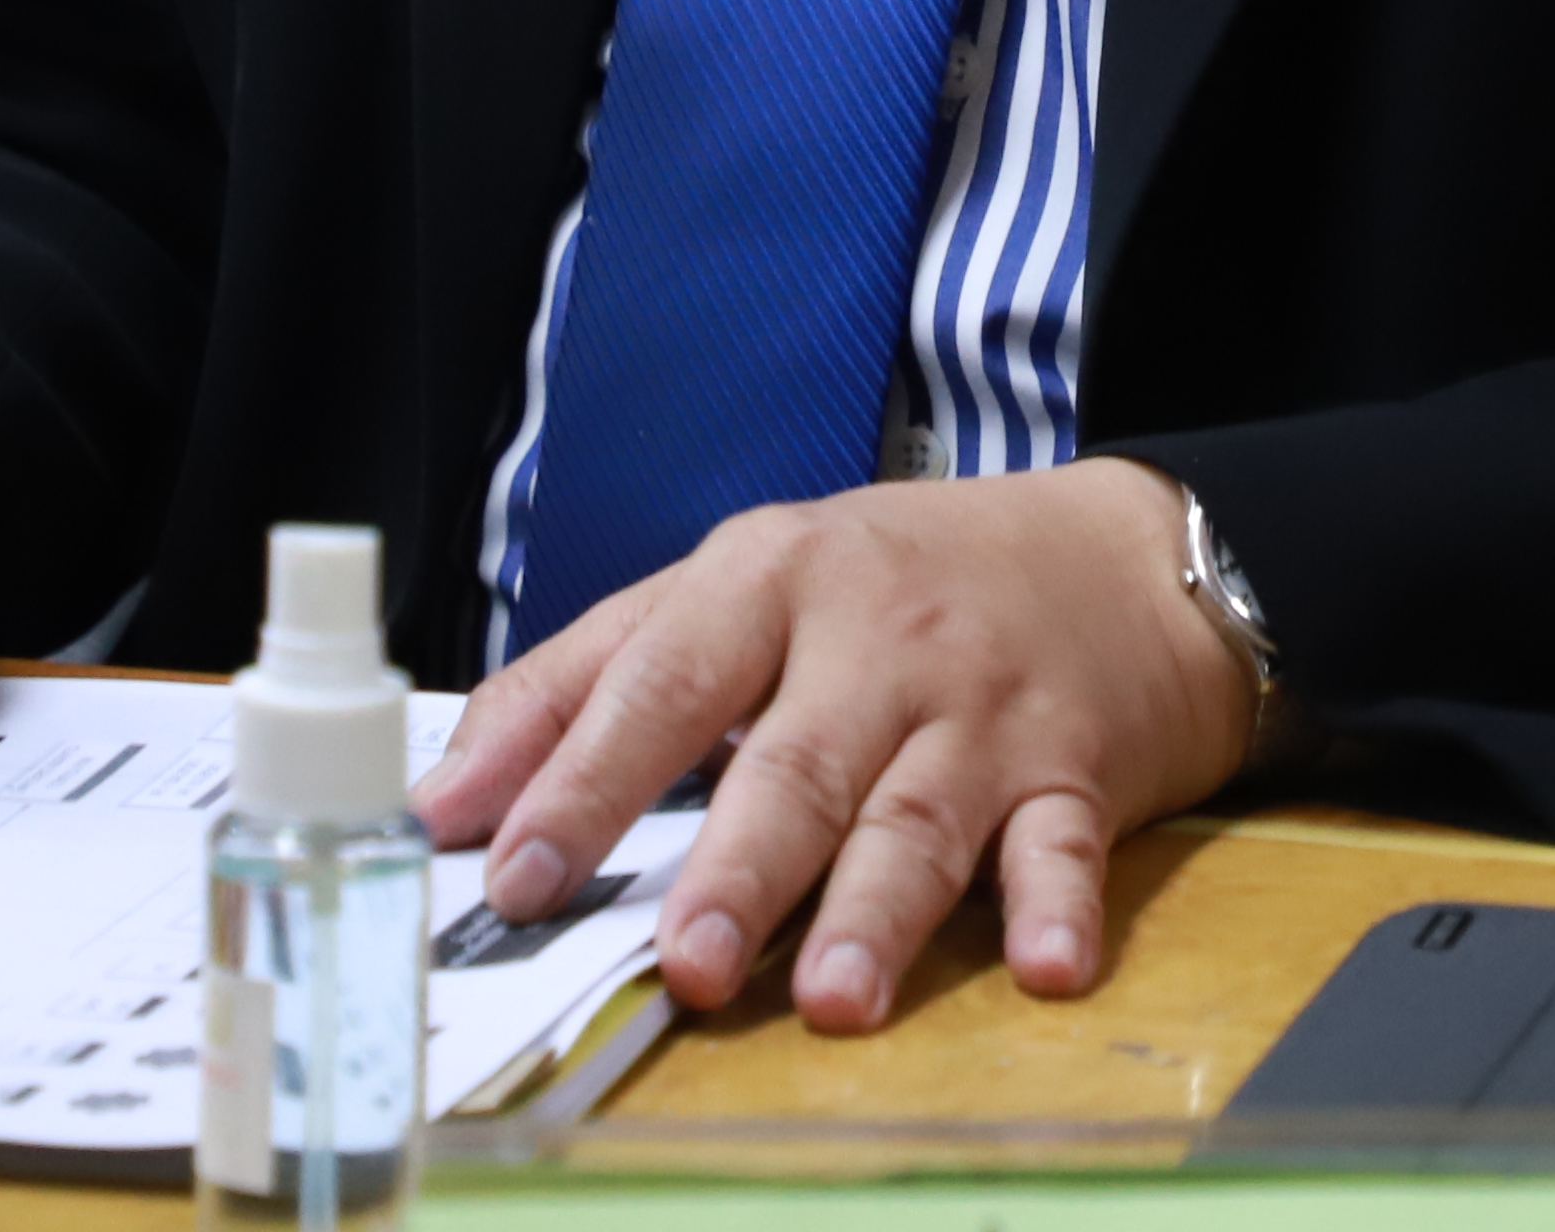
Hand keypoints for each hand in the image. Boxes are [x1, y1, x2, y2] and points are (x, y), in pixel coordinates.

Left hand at [417, 460, 1253, 1034]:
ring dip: (878, 911)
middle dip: (740, 870)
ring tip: (833, 997)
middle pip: (795, 765)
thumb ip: (581, 684)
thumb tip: (443, 799)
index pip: (659, 686)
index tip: (515, 878)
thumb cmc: (888, 586)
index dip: (583, 785)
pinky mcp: (1076, 766)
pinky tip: (1045, 965)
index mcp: (768, 582)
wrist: (1112, 556)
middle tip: (689, 961)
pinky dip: (1057, 907)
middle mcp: (874, 641)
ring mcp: (979, 707)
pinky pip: (1064, 843)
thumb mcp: (730, 590)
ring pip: (919, 816)